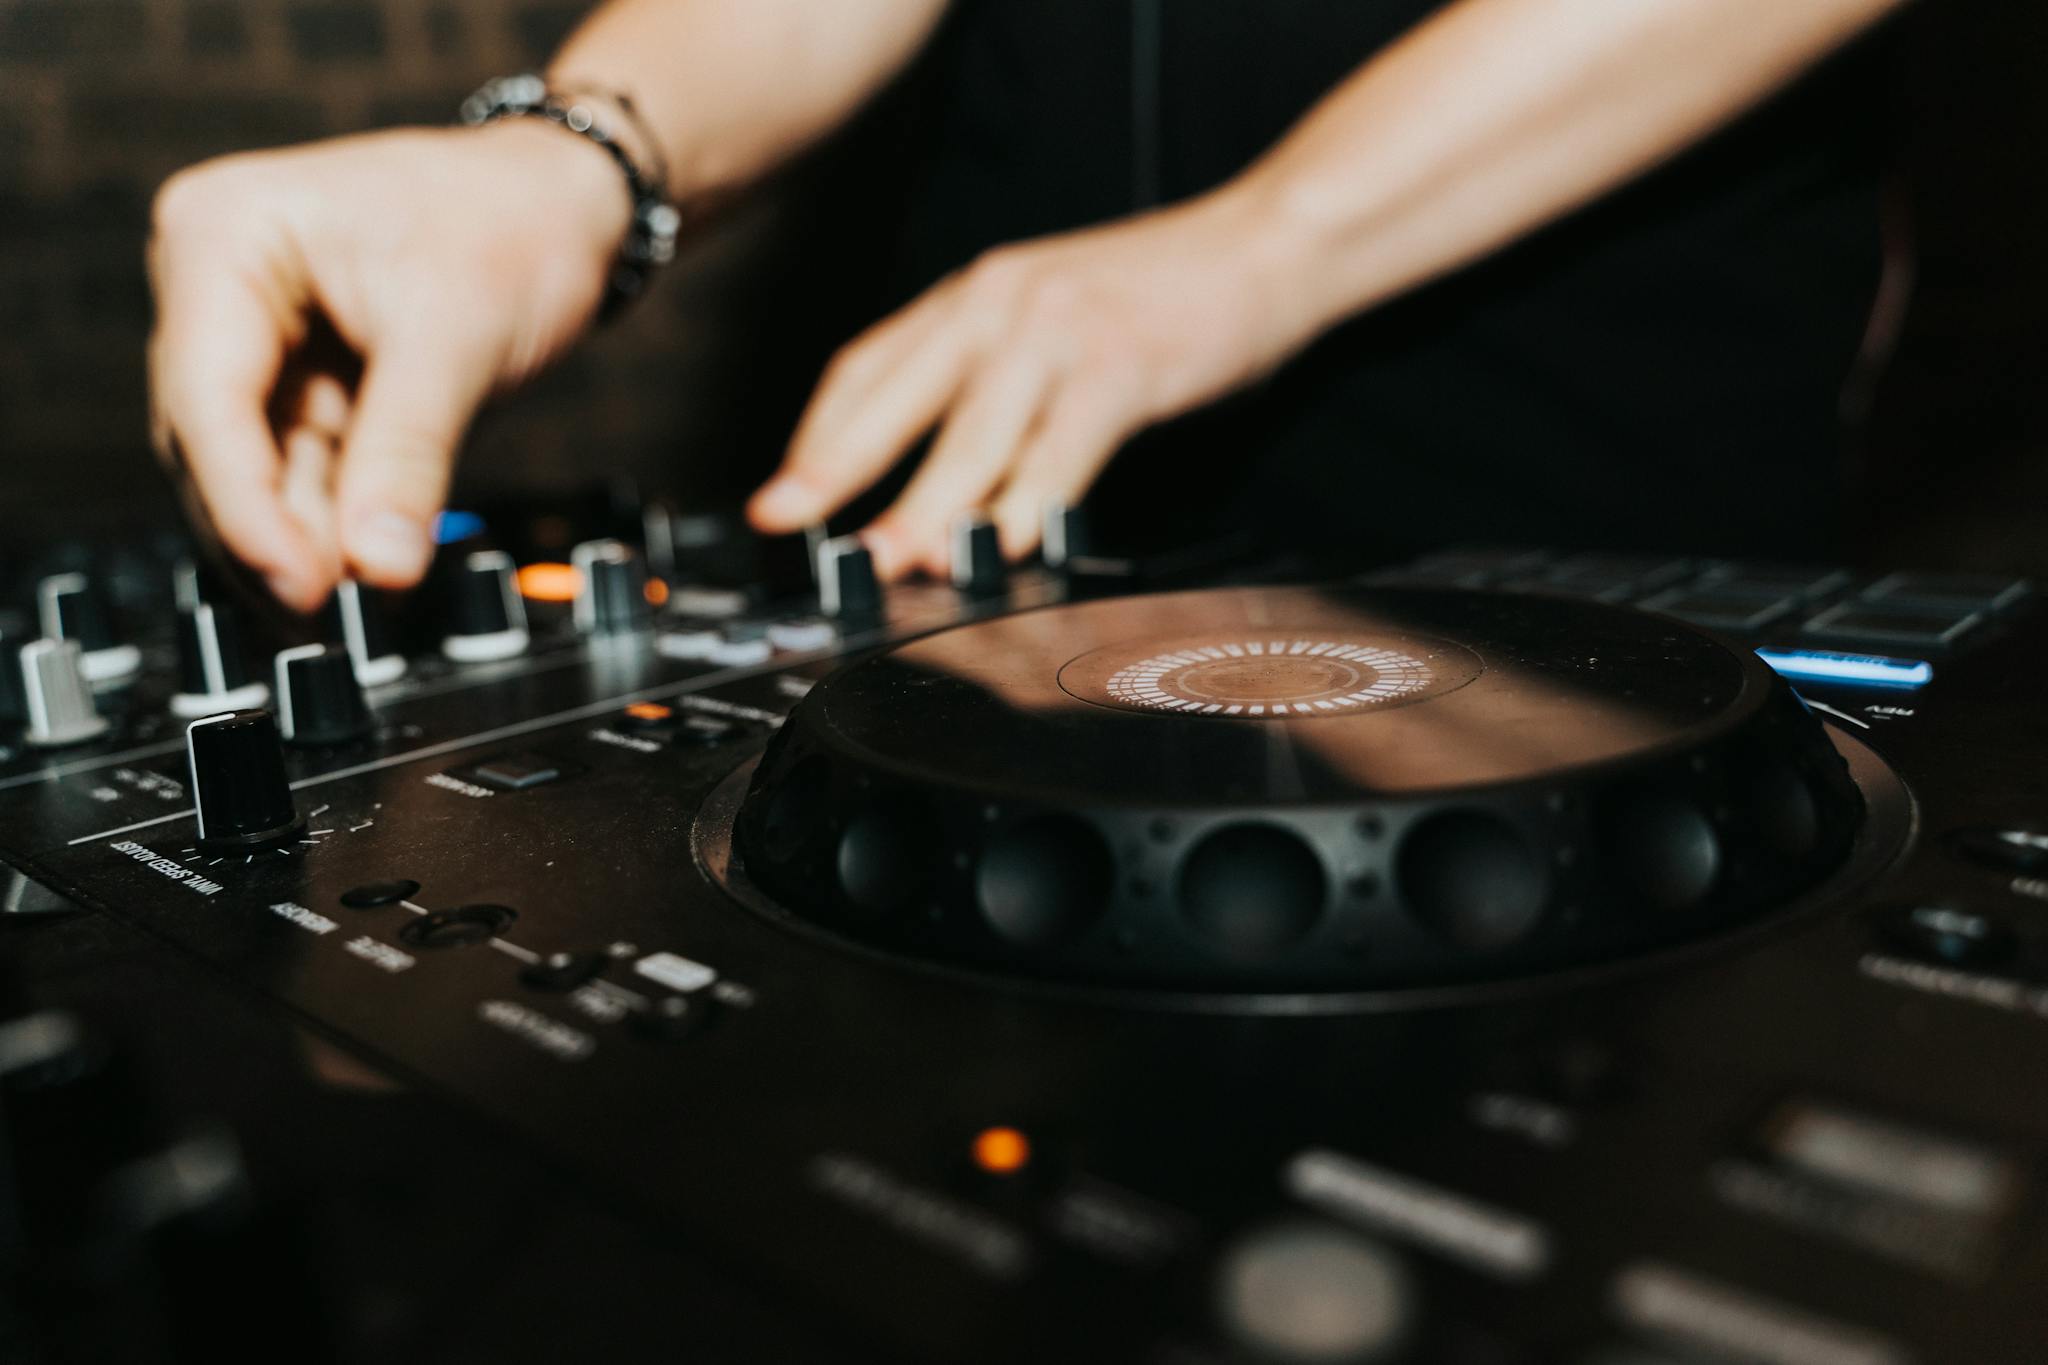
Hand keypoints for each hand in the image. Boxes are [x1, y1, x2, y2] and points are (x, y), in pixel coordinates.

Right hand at [148, 122, 630, 609]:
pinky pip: (296, 465)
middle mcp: (216, 281)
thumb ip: (408, 455)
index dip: (245, 506)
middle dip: (264, 536)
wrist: (565, 203)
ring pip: (248, 466)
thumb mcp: (458, 340)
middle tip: (318, 618)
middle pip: (212, 441)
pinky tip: (349, 577)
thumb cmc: (513, 225)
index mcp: (224, 237)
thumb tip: (377, 567)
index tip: (295, 584)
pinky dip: (321, 522)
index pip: (208, 397)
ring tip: (336, 616)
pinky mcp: (299, 377)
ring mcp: (253, 333)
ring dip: (289, 542)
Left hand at [745, 185, 1319, 578]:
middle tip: (796, 529)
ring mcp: (1057, 332)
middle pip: (893, 399)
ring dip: (925, 508)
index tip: (781, 496)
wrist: (1264, 243)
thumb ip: (991, 382)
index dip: (815, 438)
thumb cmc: (1162, 292)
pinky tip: (1008, 544)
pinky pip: (1059, 449)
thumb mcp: (1051, 315)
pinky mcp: (1119, 365)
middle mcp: (1000, 303)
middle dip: (835, 473)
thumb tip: (940, 478)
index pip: (866, 367)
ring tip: (895, 560)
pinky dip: (1028, 504)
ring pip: (969, 436)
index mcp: (975, 295)